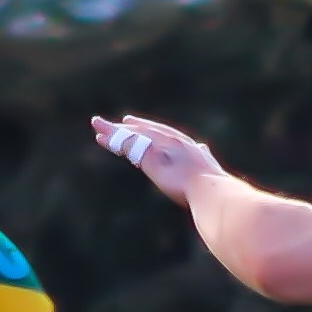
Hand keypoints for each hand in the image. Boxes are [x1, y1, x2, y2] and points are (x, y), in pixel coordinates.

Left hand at [90, 114, 218, 203]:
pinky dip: (112, 140)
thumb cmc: (213, 189)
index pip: (166, 134)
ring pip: (133, 134)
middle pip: (148, 129)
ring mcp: (162, 147)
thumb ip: (203, 157)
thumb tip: (204, 148)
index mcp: (189, 146)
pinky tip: (100, 138)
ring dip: (114, 130)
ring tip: (98, 125)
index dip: (153, 128)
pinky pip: (126, 144)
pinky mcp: (149, 155)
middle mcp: (174, 141)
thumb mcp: (208, 169)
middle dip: (134, 125)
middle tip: (122, 121)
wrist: (210, 191)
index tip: (145, 125)